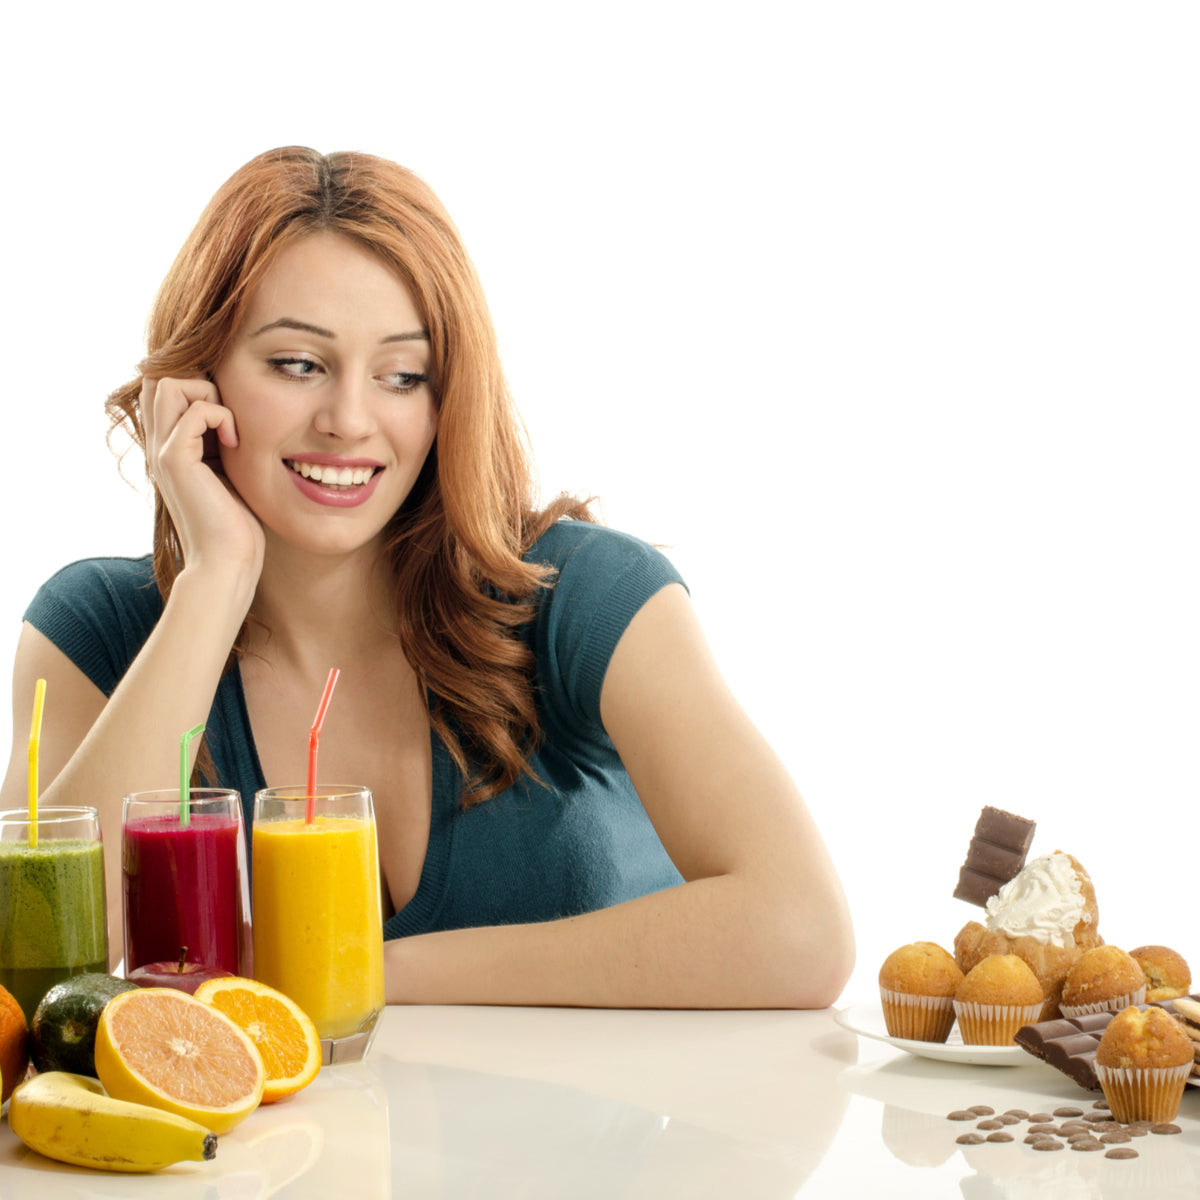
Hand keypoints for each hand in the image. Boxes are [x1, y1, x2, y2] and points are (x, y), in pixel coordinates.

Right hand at [140, 376, 265, 582]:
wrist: (227, 562)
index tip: (230, 413)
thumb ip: (224, 444)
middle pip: (159, 377)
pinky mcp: (176, 460)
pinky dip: (222, 416)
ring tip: (231, 428)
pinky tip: (237, 445)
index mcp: (171, 447)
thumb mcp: (231, 473)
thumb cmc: (237, 525)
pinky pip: (196, 411)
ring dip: (208, 394)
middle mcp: (159, 445)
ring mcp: (164, 451)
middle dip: (200, 381)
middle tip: (230, 415)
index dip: (197, 385)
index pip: (164, 389)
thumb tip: (241, 418)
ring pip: (167, 383)